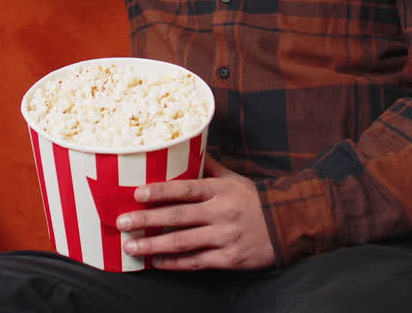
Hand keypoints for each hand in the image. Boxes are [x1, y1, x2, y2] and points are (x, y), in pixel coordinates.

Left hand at [116, 157, 275, 270]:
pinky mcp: (229, 259)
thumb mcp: (235, 179)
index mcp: (221, 190)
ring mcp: (225, 237)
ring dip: (153, 245)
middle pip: (178, 217)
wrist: (289, 226)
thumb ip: (210, 167)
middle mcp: (221, 213)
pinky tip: (156, 262)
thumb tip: (187, 147)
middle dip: (146, 220)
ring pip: (183, 242)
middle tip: (122, 222)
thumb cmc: (256, 200)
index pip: (185, 189)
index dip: (160, 191)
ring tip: (131, 247)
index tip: (137, 194)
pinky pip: (196, 262)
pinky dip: (174, 263)